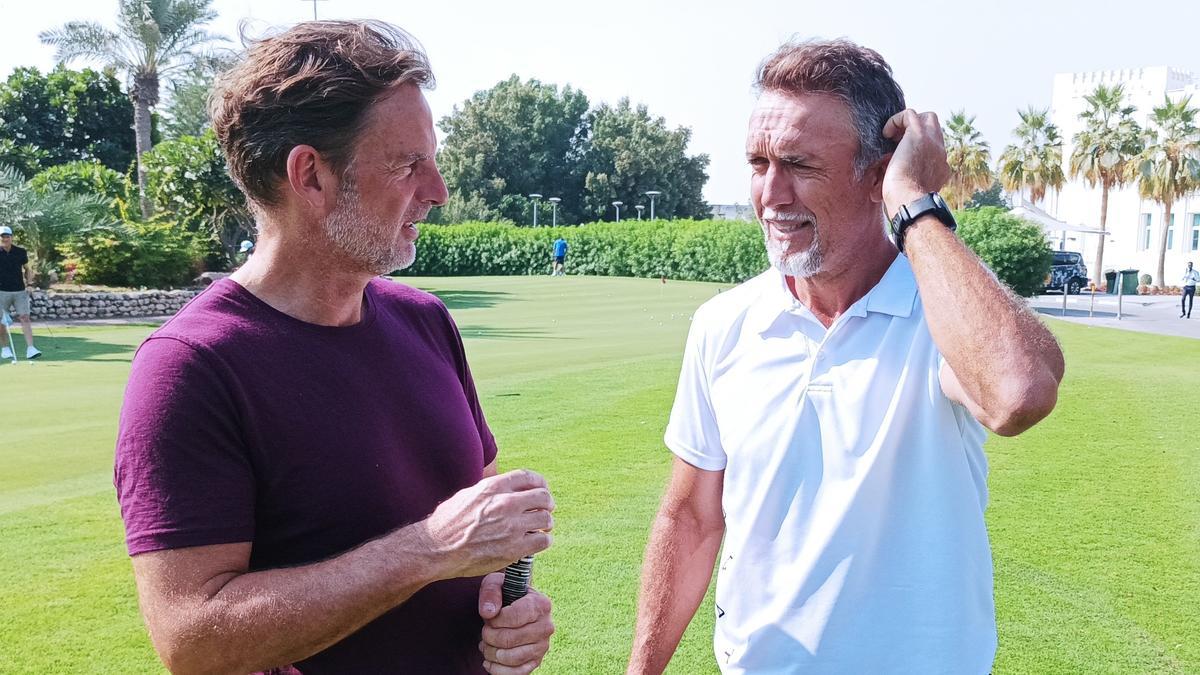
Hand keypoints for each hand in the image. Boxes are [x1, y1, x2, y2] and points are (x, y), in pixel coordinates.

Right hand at [420, 470, 553, 578]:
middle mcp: (504, 503)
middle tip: (544, 511)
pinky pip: (542, 541)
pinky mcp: (513, 548)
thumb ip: (491, 490)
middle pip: (543, 497)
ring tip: (539, 528)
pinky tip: (534, 542)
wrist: (436, 549)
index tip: (542, 490)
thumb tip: (508, 489)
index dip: (540, 483)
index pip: (529, 477)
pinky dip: (542, 541)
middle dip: (547, 504)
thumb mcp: (468, 495)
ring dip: (545, 524)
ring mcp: (511, 526)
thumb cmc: (448, 522)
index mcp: (493, 487)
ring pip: (546, 519)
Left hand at [479, 573, 553, 674]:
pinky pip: (516, 673)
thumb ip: (491, 592)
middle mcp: (546, 626)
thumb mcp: (496, 583)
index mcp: (541, 604)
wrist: (516, 607)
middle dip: (489, 637)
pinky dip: (497, 670)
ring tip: (486, 644)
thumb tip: (488, 612)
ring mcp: (543, 646)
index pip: (515, 616)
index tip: (489, 617)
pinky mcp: (536, 661)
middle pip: (510, 639)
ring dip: (491, 653)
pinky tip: (489, 660)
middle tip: (485, 631)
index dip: (495, 620)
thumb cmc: (506, 594)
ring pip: (511, 658)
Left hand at [880, 109, 949, 215]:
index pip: (933, 148)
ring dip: (907, 124)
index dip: (917, 147)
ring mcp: (933, 142)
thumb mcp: (905, 193)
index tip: (900, 154)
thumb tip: (876, 193)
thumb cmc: (903, 203)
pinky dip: (896, 121)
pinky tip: (886, 134)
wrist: (909, 201)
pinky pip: (909, 114)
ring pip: (926, 117)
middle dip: (916, 130)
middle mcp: (940, 153)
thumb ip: (900, 187)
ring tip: (891, 137)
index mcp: (940, 167)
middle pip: (934, 128)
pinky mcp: (919, 135)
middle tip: (897, 142)